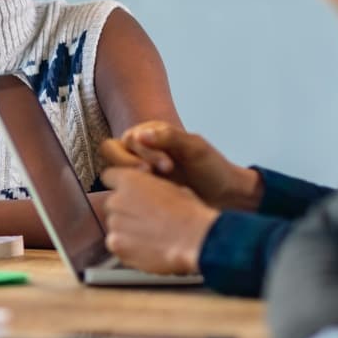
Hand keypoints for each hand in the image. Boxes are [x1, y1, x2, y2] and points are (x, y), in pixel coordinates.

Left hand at [99, 168, 218, 274]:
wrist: (195, 240)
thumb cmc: (189, 214)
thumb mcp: (172, 188)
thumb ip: (151, 188)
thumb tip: (149, 192)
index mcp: (129, 180)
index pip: (109, 177)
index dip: (120, 186)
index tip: (128, 193)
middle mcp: (116, 200)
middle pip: (113, 204)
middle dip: (126, 211)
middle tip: (147, 220)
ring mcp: (114, 224)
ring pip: (115, 226)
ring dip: (127, 231)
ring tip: (150, 237)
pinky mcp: (116, 245)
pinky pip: (117, 245)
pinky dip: (128, 248)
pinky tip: (147, 248)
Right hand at [100, 120, 261, 211]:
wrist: (225, 196)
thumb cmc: (212, 168)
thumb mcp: (195, 147)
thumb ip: (168, 136)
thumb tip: (137, 135)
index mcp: (149, 135)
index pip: (127, 139)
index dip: (142, 151)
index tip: (167, 165)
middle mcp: (138, 151)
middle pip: (112, 151)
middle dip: (131, 163)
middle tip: (156, 175)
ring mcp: (137, 173)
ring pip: (113, 172)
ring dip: (131, 179)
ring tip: (155, 189)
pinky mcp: (139, 193)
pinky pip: (122, 192)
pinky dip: (134, 195)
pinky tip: (155, 202)